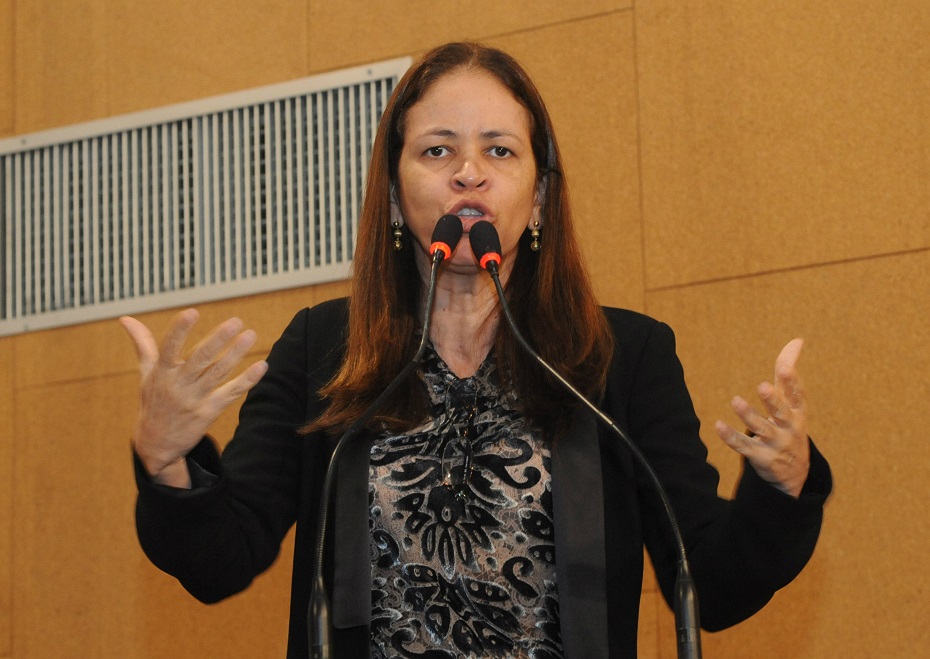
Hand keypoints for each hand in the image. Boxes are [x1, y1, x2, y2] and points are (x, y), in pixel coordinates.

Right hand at [120, 309, 267, 486]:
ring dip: (235, 354)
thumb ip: (142, 345)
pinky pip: (231, 394)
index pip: (168, 348)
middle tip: (235, 322)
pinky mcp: (209, 412)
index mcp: (162, 372)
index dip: (179, 331)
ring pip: (218, 373)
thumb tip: (125, 318)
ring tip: (250, 335)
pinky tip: (261, 366)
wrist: (156, 445)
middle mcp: (178, 385)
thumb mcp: (145, 374)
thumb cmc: (153, 402)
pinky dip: (247, 380)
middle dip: (217, 340)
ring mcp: (194, 399)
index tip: (191, 312)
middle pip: (199, 359)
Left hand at [714, 338, 809, 497]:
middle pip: (781, 412)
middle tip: (762, 386)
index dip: (792, 382)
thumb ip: (788, 372)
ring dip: (748, 415)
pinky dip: (731, 437)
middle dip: (773, 400)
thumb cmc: (790, 424)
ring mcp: (775, 443)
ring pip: (761, 428)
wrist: (794, 473)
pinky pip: (744, 446)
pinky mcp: (760, 456)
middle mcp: (789, 427)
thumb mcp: (793, 401)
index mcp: (798, 411)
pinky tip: (718, 425)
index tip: (785, 368)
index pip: (797, 395)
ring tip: (735, 401)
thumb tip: (797, 340)